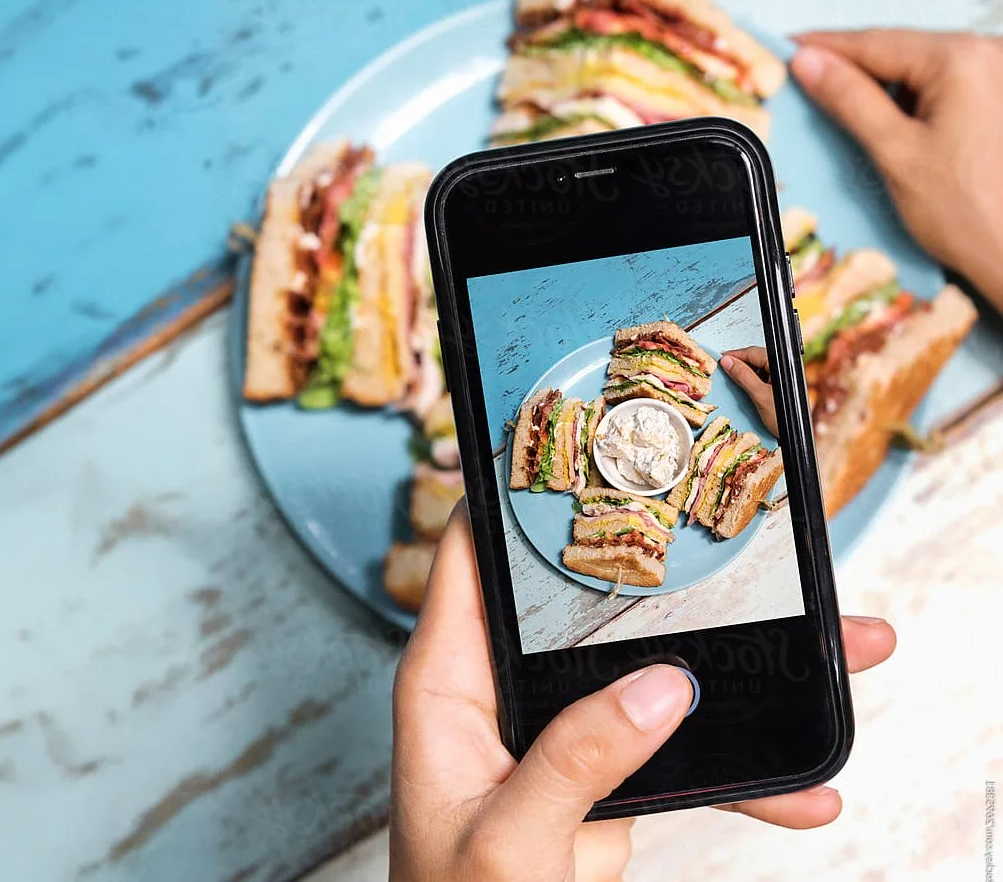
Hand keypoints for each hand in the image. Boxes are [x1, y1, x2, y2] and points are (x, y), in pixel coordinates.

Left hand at [391, 505, 897, 880]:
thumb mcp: (507, 838)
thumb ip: (574, 762)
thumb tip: (660, 690)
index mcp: (448, 681)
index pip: (472, 556)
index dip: (514, 495)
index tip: (580, 444)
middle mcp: (503, 687)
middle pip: (586, 601)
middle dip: (672, 574)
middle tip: (745, 535)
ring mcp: (560, 727)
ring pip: (654, 670)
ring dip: (741, 668)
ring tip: (834, 649)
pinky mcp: (605, 773)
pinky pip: (684, 752)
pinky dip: (747, 772)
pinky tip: (803, 788)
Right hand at [720, 346, 777, 435]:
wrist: (796, 436)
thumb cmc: (784, 417)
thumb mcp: (759, 395)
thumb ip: (743, 376)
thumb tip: (728, 362)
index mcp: (782, 366)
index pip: (754, 352)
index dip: (736, 354)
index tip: (722, 358)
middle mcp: (785, 369)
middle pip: (757, 358)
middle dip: (740, 362)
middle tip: (725, 368)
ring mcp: (783, 378)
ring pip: (760, 367)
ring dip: (746, 372)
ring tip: (734, 378)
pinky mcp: (781, 386)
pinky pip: (764, 377)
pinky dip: (753, 380)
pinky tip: (746, 386)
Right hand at [790, 30, 1002, 308]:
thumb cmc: (974, 213)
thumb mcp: (895, 152)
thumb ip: (849, 99)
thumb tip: (810, 63)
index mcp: (963, 60)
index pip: (875, 42)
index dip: (824, 47)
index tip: (788, 48)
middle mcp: (991, 56)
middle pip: (901, 51)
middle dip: (853, 68)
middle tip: (804, 80)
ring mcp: (1001, 75)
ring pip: (922, 67)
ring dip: (884, 86)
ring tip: (846, 111)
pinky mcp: (1001, 98)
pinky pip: (946, 84)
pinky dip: (913, 98)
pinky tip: (891, 122)